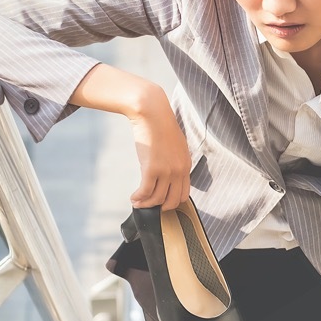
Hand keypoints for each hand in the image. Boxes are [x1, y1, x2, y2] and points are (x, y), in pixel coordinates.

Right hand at [128, 90, 191, 209]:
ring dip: (146, 204)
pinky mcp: (152, 169)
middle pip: (172, 200)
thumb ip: (174, 162)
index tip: (162, 202)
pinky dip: (138, 198)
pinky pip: (145, 192)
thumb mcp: (176, 146)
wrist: (152, 113)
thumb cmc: (160, 126)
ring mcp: (166, 171)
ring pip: (157, 198)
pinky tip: (133, 197)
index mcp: (186, 166)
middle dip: (160, 207)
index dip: (173, 202)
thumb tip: (166, 174)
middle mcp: (179, 171)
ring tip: (137, 202)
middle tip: (150, 206)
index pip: (184, 194)